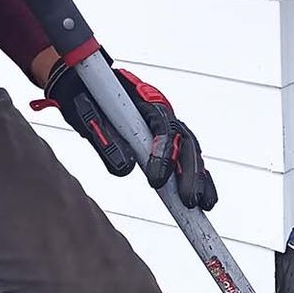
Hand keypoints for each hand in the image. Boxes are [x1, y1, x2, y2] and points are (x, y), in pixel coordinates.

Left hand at [33, 62, 218, 210]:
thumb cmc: (88, 98)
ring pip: (192, 152)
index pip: (162, 128)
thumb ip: (105, 139)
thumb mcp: (88, 115)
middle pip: (185, 142)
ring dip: (200, 179)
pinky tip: (205, 200)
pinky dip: (200, 180)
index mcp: (145, 100)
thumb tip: (124, 168)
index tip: (157, 181)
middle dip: (189, 173)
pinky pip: (189, 160)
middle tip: (187, 201)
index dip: (163, 154)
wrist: (89, 87)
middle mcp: (163, 113)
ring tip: (203, 205)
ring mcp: (170, 126)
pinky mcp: (170, 141)